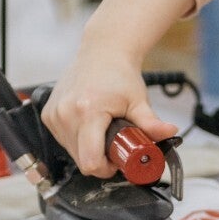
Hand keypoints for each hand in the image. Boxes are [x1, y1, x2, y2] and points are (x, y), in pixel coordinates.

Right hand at [40, 47, 178, 178]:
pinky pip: (63, 140)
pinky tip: (88, 124)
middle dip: (100, 159)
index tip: (117, 160)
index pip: (90, 161)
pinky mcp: (48, 114)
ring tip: (102, 130)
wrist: (101, 51)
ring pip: (71, 153)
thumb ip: (152, 123)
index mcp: (87, 112)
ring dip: (88, 149)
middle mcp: (66, 114)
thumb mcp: (139, 101)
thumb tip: (170, 133)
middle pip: (81, 160)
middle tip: (114, 142)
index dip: (106, 168)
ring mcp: (54, 115)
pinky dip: (77, 139)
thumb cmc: (119, 74)